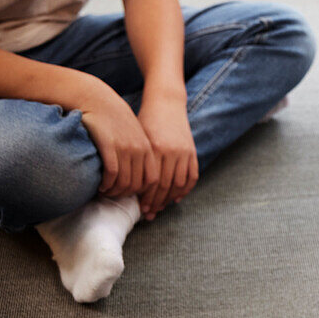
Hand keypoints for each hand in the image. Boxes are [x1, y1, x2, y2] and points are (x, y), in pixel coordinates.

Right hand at [77, 78, 158, 197]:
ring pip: (124, 182)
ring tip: (106, 192)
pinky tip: (100, 186)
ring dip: (114, 192)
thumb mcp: (134, 136)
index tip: (134, 201)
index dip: (144, 194)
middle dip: (126, 196)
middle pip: (138, 185)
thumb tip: (137, 178)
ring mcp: (125, 148)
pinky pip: (111, 174)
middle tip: (115, 198)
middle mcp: (140, 149)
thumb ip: (138, 154)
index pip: (152, 180)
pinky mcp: (110, 146)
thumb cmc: (115, 121)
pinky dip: (106, 184)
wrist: (99, 101)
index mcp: (149, 148)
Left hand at [137, 93, 197, 219]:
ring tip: (161, 208)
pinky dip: (186, 189)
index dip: (147, 198)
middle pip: (166, 186)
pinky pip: (192, 175)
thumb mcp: (137, 138)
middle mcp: (171, 152)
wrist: (166, 103)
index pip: (152, 182)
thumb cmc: (145, 121)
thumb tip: (126, 185)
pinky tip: (177, 198)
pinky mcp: (192, 150)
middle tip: (149, 214)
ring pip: (179, 183)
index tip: (140, 209)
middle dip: (157, 202)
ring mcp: (184, 152)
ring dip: (170, 199)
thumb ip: (135, 161)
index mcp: (155, 149)